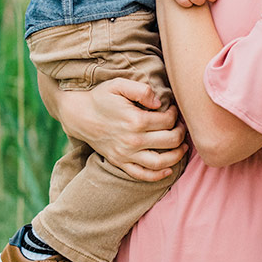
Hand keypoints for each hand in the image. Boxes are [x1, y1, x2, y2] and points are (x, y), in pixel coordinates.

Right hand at [49, 76, 183, 181]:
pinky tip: (168, 169)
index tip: (174, 110)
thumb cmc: (100, 98)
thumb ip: (141, 90)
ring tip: (183, 147)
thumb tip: (159, 103)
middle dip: (181, 133)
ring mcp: (126, 154)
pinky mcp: (120, 163)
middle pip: (170, 141)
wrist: (79, 115)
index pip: (168, 121)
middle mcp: (133, 140)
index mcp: (135, 120)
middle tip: (181, 127)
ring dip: (177, 156)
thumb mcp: (118, 85)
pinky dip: (158, 175)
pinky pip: (143, 175)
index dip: (175, 114)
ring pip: (161, 162)